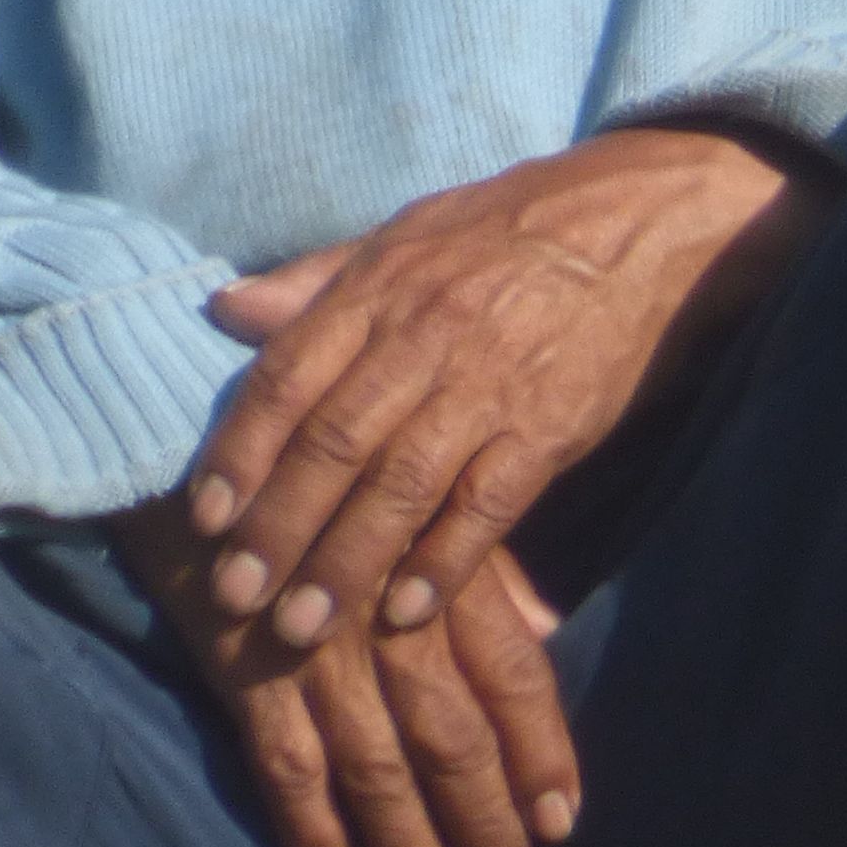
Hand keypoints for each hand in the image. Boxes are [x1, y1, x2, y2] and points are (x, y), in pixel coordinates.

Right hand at [111, 492, 574, 846]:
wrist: (197, 430)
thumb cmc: (324, 465)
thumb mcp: (416, 499)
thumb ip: (482, 570)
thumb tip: (547, 626)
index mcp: (445, 575)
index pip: (514, 679)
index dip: (542, 754)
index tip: (562, 822)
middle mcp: (391, 622)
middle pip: (454, 740)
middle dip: (484, 824)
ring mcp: (316, 652)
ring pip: (377, 770)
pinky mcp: (242, 669)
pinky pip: (284, 765)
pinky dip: (310, 830)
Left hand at [188, 124, 837, 653]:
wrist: (642, 221)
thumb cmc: (513, 230)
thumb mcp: (408, 232)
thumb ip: (317, 281)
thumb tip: (225, 310)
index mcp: (380, 291)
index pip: (287, 379)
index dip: (239, 452)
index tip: (204, 518)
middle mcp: (424, 338)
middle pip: (333, 447)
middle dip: (278, 529)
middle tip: (235, 598)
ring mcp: (489, 385)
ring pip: (400, 486)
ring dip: (346, 562)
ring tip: (304, 625)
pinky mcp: (550, 425)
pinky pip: (488, 504)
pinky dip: (445, 561)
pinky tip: (407, 610)